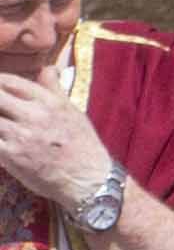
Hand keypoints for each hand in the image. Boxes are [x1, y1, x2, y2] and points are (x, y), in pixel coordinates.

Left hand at [0, 73, 111, 212]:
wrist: (88, 180)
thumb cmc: (82, 145)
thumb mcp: (73, 112)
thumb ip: (54, 89)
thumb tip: (48, 69)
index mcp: (49, 102)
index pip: (9, 81)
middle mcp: (33, 115)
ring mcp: (20, 135)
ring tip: (1, 124)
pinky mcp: (10, 155)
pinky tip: (0, 139)